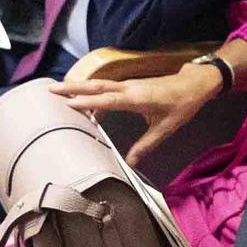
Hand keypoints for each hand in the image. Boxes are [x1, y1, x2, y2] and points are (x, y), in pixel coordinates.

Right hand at [52, 61, 225, 166]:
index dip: (89, 103)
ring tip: (58, 90)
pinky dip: (90, 89)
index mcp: (137, 98)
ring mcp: (128, 84)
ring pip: (99, 84)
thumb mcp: (166, 128)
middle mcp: (129, 88)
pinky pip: (105, 86)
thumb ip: (146, 145)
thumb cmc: (182, 105)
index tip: (69, 103)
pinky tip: (81, 97)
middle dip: (74, 88)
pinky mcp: (129, 85)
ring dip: (79, 86)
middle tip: (51, 90)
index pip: (108, 100)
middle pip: (97, 87)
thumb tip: (130, 163)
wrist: (194, 83)